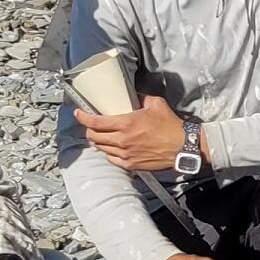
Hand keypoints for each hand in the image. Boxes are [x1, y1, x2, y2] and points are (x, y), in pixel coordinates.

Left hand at [76, 95, 200, 171]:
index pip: (95, 122)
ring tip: (102, 135)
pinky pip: (111, 159)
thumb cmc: (170, 125)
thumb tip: (130, 94)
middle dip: (89, 130)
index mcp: (126, 123)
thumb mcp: (155, 104)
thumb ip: (139, 97)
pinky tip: (113, 147)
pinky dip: (108, 152)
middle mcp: (122, 140)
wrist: (182, 147)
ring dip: (98, 141)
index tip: (78, 113)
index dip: (83, 118)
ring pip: (101, 148)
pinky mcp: (130, 164)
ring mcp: (125, 154)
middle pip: (94, 136)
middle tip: (91, 125)